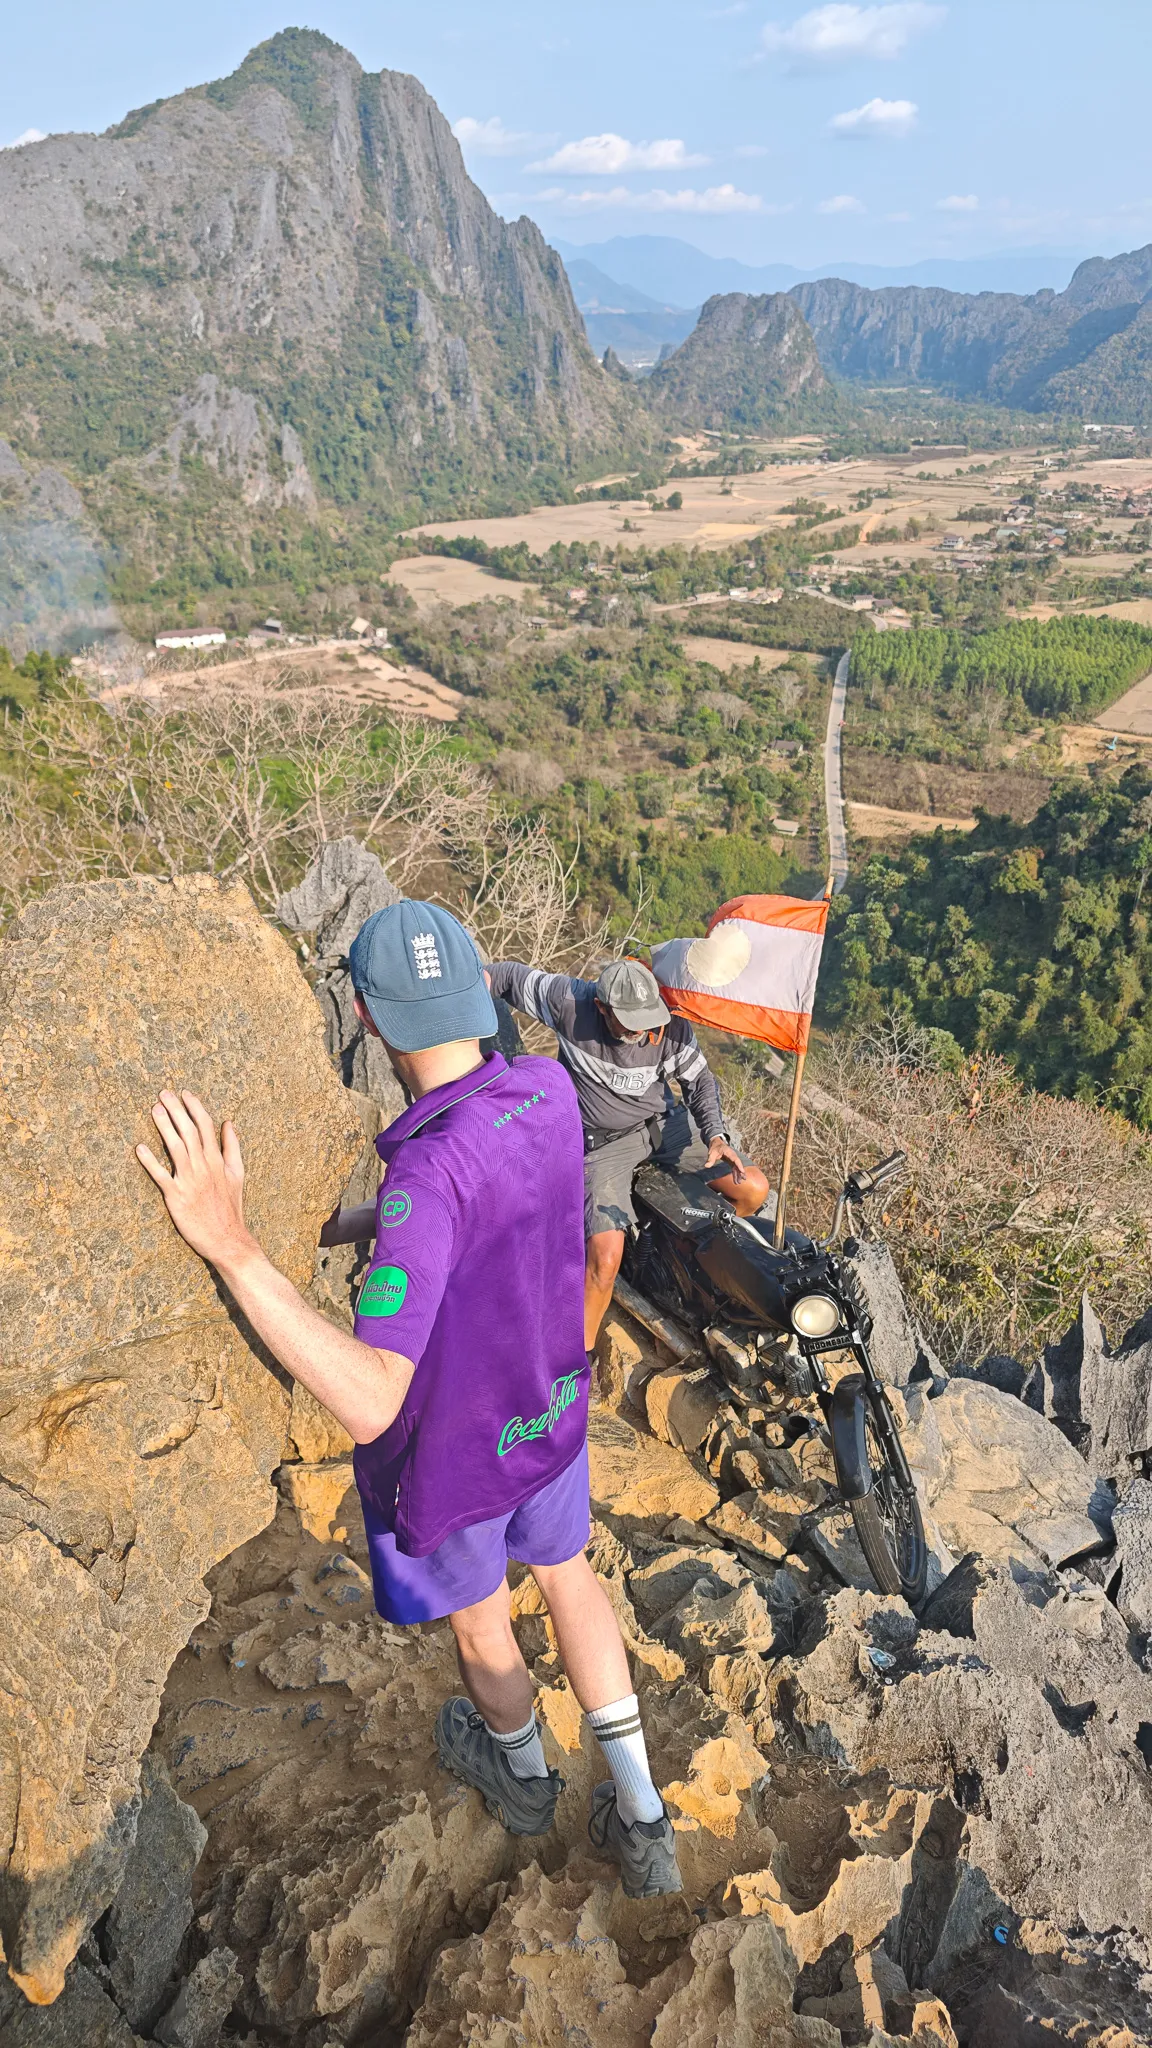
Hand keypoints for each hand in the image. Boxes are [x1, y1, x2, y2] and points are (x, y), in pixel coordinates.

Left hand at [136, 1091, 254, 1271]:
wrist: (228, 1239)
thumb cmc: (231, 1208)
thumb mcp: (237, 1174)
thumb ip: (232, 1148)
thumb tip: (229, 1123)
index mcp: (218, 1160)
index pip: (206, 1126)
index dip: (194, 1107)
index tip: (184, 1093)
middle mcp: (204, 1166)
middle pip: (189, 1131)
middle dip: (176, 1110)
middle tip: (163, 1093)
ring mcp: (190, 1181)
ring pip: (176, 1147)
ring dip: (164, 1127)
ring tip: (155, 1110)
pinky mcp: (176, 1197)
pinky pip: (161, 1176)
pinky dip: (150, 1161)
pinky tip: (140, 1148)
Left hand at [704, 1137, 745, 1182]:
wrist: (716, 1144)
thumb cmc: (715, 1148)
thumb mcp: (712, 1152)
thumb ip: (710, 1159)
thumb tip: (706, 1166)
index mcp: (729, 1152)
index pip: (735, 1159)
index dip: (739, 1165)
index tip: (742, 1171)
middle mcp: (733, 1156)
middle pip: (738, 1164)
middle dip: (740, 1171)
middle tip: (743, 1179)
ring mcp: (732, 1159)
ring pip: (736, 1167)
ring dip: (738, 1174)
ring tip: (739, 1182)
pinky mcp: (731, 1162)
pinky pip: (734, 1168)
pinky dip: (735, 1174)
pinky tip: (736, 1180)